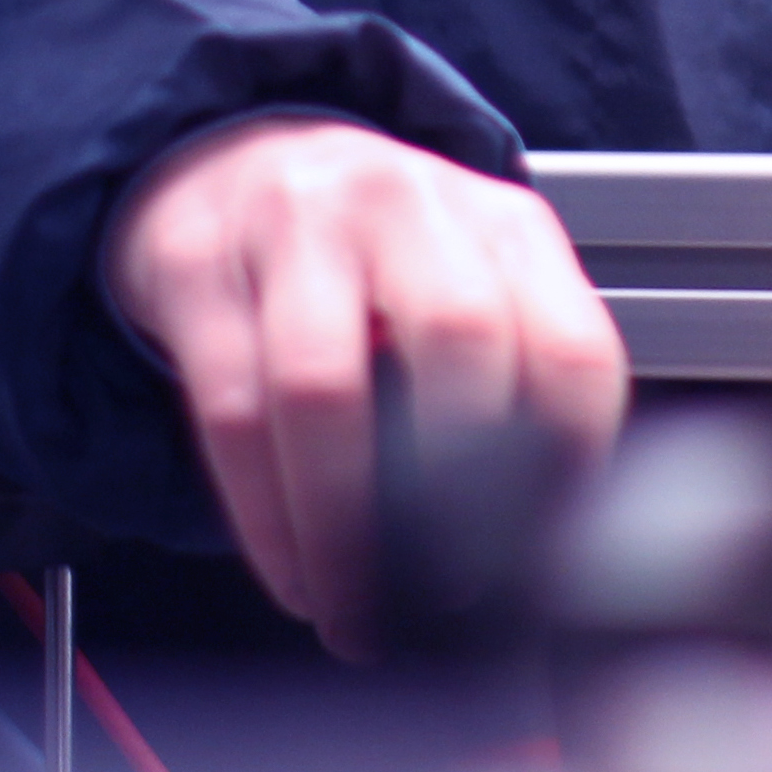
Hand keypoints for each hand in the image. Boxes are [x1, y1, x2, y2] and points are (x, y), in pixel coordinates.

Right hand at [101, 118, 628, 654]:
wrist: (226, 161)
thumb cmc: (370, 253)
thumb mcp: (467, 279)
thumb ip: (515, 374)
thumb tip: (548, 536)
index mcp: (504, 224)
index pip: (572, 346)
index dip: (565, 465)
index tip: (541, 553)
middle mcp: (408, 207)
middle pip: (458, 340)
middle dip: (455, 489)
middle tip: (446, 592)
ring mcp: (296, 226)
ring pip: (323, 390)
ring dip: (341, 527)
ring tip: (354, 609)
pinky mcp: (199, 267)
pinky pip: (234, 411)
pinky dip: (266, 518)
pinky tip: (294, 573)